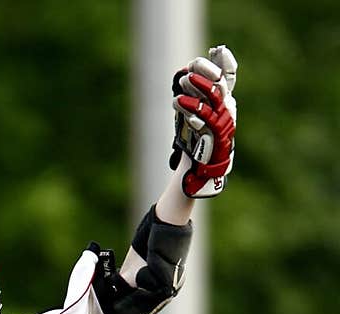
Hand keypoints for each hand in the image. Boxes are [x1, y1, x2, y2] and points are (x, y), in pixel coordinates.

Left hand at [169, 45, 236, 196]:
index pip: (230, 76)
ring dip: (196, 87)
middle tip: (188, 71)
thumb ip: (196, 96)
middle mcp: (227, 108)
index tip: (217, 50)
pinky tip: (178, 101)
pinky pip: (204, 117)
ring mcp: (223, 121)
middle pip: (219, 83)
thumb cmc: (198, 140)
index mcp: (224, 101)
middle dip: (204, 73)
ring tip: (181, 83)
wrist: (203, 168)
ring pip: (213, 97)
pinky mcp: (216, 135)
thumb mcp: (197, 114)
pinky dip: (190, 108)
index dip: (226, 63)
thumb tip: (188, 71)